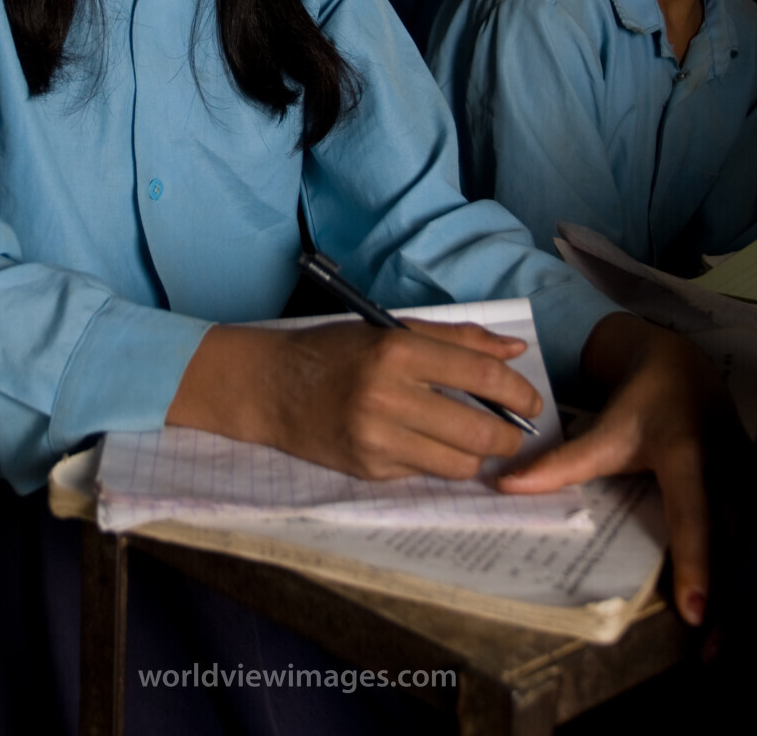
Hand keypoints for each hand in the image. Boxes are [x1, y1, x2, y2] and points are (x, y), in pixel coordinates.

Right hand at [167, 318, 541, 480]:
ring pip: (459, 462)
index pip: (480, 374)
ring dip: (474, 453)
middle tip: (510, 429)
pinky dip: (434, 460)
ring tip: (467, 436)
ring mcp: (377, 439)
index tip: (532, 400)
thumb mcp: (391, 329)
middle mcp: (388, 396)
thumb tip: (515, 350)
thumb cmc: (335, 350)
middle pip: (479, 430)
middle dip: (507, 435)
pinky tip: (421, 441)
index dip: (518, 392)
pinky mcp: (368, 470)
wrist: (270, 386)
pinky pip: (425, 473)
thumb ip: (457, 339)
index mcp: (397, 351)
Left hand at [496, 314, 748, 626]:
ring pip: (751, 546)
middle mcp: (728, 472)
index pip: (692, 515)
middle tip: (710, 653)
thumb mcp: (605, 430)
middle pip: (733, 545)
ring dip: (740, 596)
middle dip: (727, 600)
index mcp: (686, 455)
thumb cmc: (643, 400)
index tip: (694, 610)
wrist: (683, 368)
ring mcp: (749, 483)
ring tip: (720, 648)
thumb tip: (507, 485)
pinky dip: (746, 576)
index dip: (695, 562)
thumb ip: (561, 463)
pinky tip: (732, 616)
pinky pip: (755, 540)